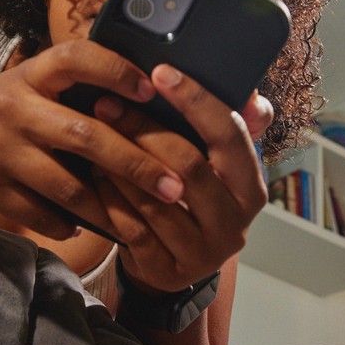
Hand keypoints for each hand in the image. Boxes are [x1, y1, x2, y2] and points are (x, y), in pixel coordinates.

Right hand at [0, 40, 186, 239]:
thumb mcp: (23, 86)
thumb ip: (69, 91)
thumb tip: (141, 104)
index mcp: (29, 75)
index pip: (76, 58)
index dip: (116, 69)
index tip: (153, 88)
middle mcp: (13, 107)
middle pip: (86, 134)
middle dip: (137, 164)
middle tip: (175, 185)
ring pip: (67, 185)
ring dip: (109, 207)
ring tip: (140, 220)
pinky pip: (40, 213)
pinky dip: (67, 224)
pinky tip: (84, 226)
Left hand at [92, 64, 272, 291]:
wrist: (173, 264)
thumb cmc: (190, 198)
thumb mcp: (214, 165)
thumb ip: (226, 127)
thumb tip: (251, 94)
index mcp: (251, 187)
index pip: (229, 134)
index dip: (196, 101)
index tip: (160, 72)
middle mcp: (235, 223)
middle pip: (187, 165)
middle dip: (142, 129)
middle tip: (106, 103)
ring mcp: (203, 253)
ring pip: (155, 198)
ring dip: (119, 163)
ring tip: (92, 134)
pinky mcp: (169, 272)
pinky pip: (132, 228)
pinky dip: (109, 197)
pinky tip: (92, 174)